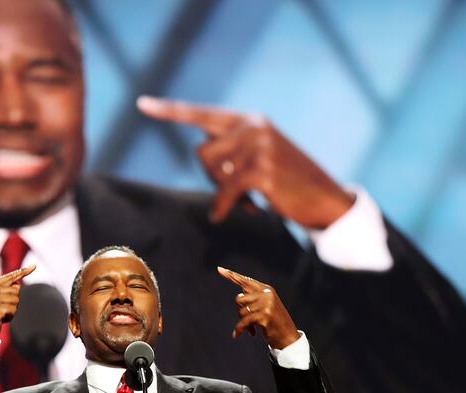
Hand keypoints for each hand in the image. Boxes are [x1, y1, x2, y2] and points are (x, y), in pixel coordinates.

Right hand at [0, 264, 35, 340]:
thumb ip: (3, 291)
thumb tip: (18, 284)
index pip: (7, 278)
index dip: (22, 272)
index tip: (34, 266)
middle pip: (15, 291)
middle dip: (13, 303)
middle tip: (1, 311)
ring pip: (15, 301)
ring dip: (12, 311)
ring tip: (0, 316)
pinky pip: (12, 311)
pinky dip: (10, 317)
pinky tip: (0, 321)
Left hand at [137, 96, 353, 228]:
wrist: (324, 198)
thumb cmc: (286, 181)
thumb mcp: (258, 155)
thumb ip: (231, 148)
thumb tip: (203, 153)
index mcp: (248, 120)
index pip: (201, 113)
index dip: (169, 111)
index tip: (141, 104)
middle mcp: (252, 126)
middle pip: (202, 153)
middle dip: (211, 176)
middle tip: (233, 190)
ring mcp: (259, 147)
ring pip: (213, 172)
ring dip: (223, 191)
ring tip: (245, 199)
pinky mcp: (262, 171)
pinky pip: (226, 191)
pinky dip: (225, 206)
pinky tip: (232, 214)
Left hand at [217, 266, 298, 348]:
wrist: (288, 337)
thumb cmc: (274, 323)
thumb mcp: (265, 307)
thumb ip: (254, 299)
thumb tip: (239, 296)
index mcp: (266, 289)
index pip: (245, 281)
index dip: (231, 275)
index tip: (219, 269)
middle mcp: (266, 294)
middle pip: (238, 299)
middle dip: (239, 311)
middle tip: (247, 321)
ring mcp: (267, 304)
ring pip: (241, 311)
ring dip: (243, 322)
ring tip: (251, 328)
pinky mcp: (265, 315)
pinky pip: (244, 321)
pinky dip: (239, 329)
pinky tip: (237, 335)